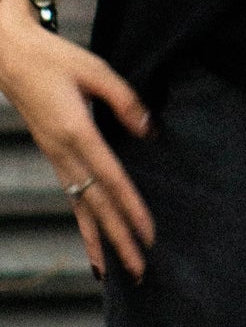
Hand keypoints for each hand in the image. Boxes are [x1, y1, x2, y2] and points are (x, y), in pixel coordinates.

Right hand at [0, 0, 152, 279]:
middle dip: (118, 240)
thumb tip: (150, 130)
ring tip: (116, 270)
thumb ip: (125, 100)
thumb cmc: (55, 58)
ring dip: (101, 239)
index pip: (111, 180)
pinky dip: (85, 221)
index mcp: (76, 133)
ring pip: (81, 207)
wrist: (13, 57)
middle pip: (95, 205)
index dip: (131, 208)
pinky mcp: (54, 155)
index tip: (149, 234)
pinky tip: (93, 238)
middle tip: (139, 270)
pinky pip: (72, 196)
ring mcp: (56, 158)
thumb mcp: (96, 69)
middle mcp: (63, 153)